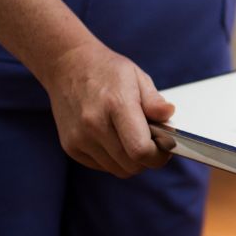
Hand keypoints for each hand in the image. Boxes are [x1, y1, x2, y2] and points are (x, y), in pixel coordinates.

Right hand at [41, 41, 175, 176]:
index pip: (141, 150)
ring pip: (118, 170)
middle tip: (152, 142)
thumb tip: (169, 115)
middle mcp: (94, 125)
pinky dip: (113, 159)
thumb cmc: (107, 71)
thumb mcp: (136, 77)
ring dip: (131, 161)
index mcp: (116, 105)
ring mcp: (79, 138)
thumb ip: (154, 101)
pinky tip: (114, 139)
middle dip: (148, 159)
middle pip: (131, 165)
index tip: (166, 148)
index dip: (159, 156)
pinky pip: (102, 166)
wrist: (66, 65)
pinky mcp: (71, 147)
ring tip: (132, 138)